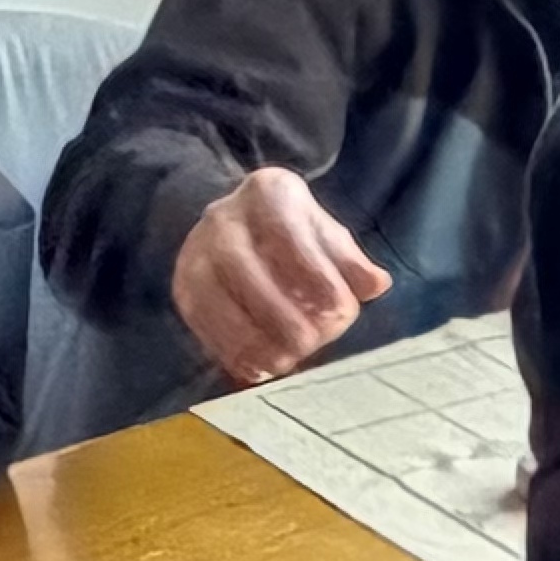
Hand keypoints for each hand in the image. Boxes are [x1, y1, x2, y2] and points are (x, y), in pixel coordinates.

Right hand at [173, 168, 388, 385]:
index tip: (340, 309)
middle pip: (241, 265)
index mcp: (267, 193)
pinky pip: (201, 323)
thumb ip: (351, 262)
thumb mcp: (326, 237)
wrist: (237, 229)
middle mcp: (223, 218)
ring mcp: (196, 253)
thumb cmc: (294, 236)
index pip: (285, 230)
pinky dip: (231, 350)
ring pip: (213, 296)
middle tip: (312, 342)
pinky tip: (258, 368)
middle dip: (278, 311)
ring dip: (251, 337)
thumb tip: (375, 285)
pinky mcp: (184, 288)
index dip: (313, 273)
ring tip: (286, 361)